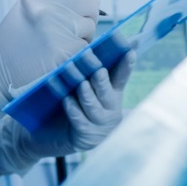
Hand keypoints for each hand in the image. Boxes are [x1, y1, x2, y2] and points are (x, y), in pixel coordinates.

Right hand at [0, 0, 99, 120]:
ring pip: (90, 28)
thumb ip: (54, 0)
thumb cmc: (13, 42)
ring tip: (60, 44)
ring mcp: (57, 31)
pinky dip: (79, 54)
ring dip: (82, 38)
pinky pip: (86, 48)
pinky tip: (60, 57)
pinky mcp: (65, 53)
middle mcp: (48, 9)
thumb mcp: (27, 10)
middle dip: (86, 18)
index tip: (82, 6)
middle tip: (71, 30)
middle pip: (90, 4)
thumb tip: (87, 1)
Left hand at [0, 50, 134, 175]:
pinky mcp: (86, 136)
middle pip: (107, 92)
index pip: (121, 76)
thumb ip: (87, 71)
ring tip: (80, 84)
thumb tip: (83, 49)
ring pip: (93, 107)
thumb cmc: (72, 103)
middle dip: (101, 81)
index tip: (130, 51)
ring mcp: (99, 124)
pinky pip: (79, 121)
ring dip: (86, 94)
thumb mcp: (82, 86)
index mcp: (112, 93)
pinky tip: (66, 100)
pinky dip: (73, 110)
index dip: (126, 65)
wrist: (56, 135)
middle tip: (97, 70)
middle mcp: (109, 108)